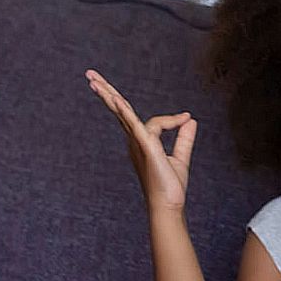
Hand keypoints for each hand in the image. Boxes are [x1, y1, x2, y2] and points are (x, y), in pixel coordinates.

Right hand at [86, 69, 196, 213]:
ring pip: (122, 113)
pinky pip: (135, 126)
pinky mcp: (146, 147)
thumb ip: (184, 138)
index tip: (187, 118)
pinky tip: (117, 101)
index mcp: (142, 142)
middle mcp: (135, 141)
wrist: (169, 205)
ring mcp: (138, 143)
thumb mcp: (181, 157)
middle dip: (106, 92)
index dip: (173, 119)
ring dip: (108, 95)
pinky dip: (126, 113)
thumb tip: (191, 119)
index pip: (153, 120)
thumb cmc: (171, 186)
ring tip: (93, 79)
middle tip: (90, 75)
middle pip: (119, 110)